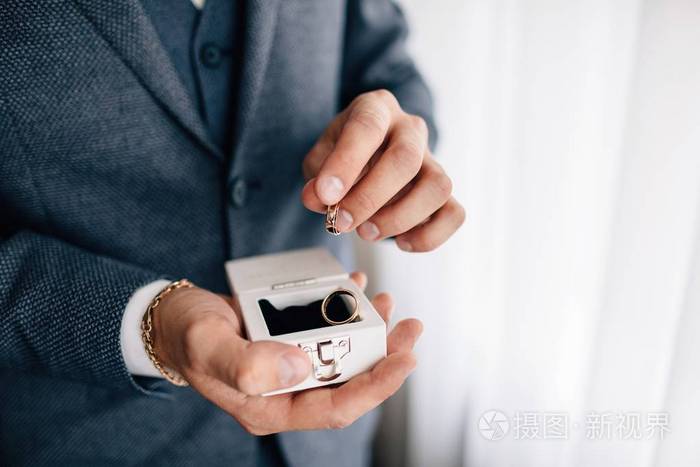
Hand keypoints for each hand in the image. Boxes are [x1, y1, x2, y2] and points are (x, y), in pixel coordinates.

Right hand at [153, 272, 421, 433]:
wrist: (172, 319)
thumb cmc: (184, 333)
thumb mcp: (207, 346)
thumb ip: (246, 365)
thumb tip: (300, 368)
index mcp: (270, 407)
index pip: (335, 408)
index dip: (377, 387)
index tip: (406, 359)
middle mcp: (286, 391)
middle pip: (349, 382)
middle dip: (385, 355)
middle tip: (410, 326)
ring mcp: (290, 366)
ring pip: (343, 355)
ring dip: (371, 330)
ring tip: (389, 303)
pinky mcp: (290, 341)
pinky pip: (327, 330)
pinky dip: (345, 309)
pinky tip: (356, 288)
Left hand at [302, 89, 464, 251]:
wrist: (368, 159)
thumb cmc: (344, 156)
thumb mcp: (320, 158)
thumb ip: (317, 175)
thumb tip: (318, 198)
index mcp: (377, 108)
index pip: (367, 127)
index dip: (346, 163)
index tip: (325, 195)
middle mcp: (410, 129)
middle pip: (407, 158)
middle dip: (370, 197)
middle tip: (342, 222)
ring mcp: (433, 160)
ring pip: (438, 187)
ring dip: (399, 218)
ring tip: (367, 232)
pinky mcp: (445, 193)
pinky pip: (454, 214)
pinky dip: (428, 236)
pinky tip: (400, 241)